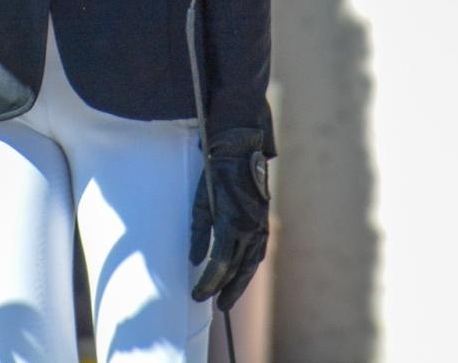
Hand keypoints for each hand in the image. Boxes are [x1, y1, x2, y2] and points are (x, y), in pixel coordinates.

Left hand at [189, 130, 269, 310]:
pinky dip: (249, 267)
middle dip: (224, 289)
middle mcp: (249, 229)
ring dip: (239, 283)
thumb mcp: (200, 202)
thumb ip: (198, 233)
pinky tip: (241, 275)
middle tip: (214, 305)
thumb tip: (194, 261)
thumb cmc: (215, 174)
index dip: (208, 282)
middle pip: (236, 269)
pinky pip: (257, 252)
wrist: (241, 152)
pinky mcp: (262, 223)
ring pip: (250, 264)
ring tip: (227, 298)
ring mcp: (259, 227)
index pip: (220, 264)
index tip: (197, 294)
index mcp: (232, 223)